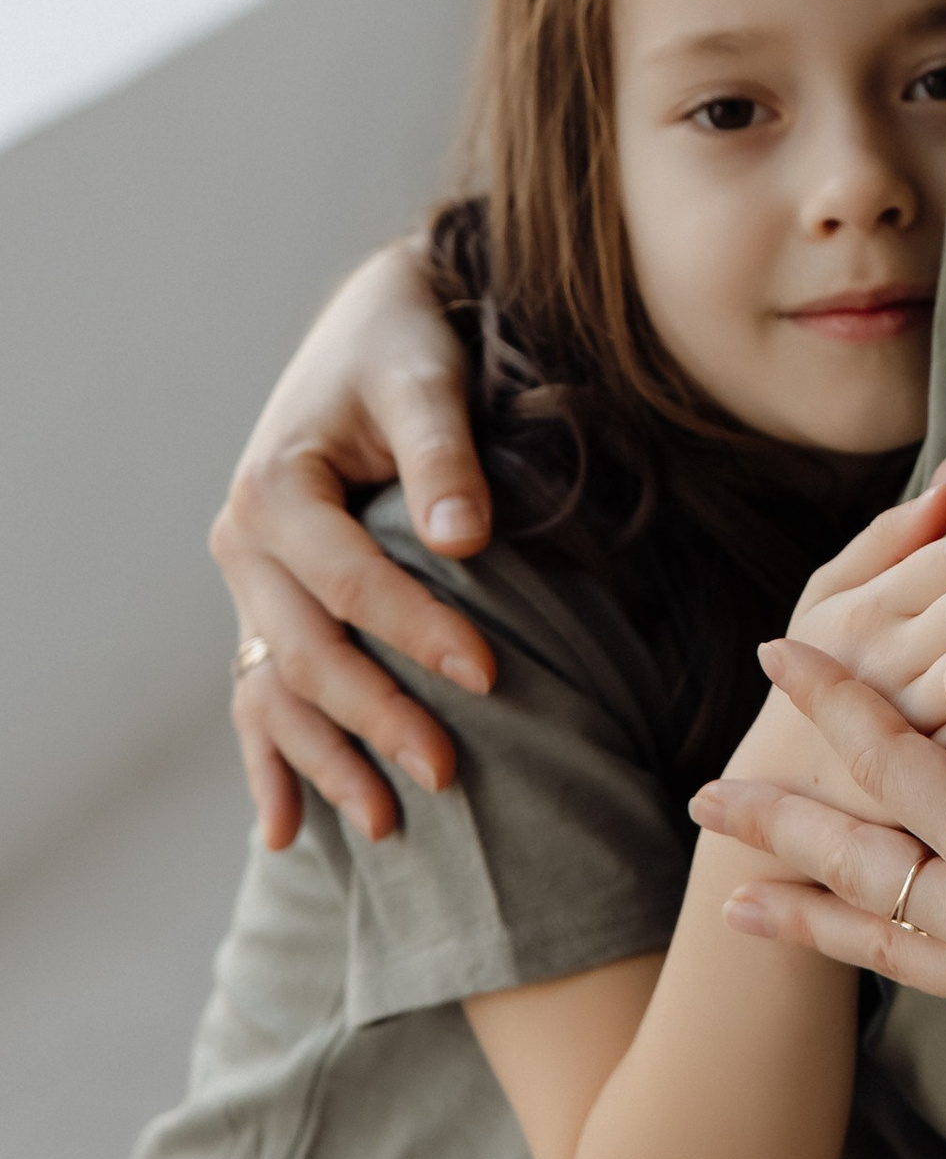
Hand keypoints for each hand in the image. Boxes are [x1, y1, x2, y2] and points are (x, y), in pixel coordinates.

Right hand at [210, 242, 497, 851]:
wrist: (372, 328)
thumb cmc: (403, 346)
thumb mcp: (423, 380)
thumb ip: (443, 454)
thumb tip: (464, 540)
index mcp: (273, 490)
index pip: (347, 582)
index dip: (415, 630)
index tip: (488, 674)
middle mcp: (245, 545)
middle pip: (306, 653)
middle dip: (374, 717)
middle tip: (446, 771)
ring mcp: (251, 584)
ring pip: (277, 689)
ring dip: (324, 761)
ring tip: (388, 824)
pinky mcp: (271, 604)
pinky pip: (259, 694)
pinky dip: (271, 762)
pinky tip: (287, 831)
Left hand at [697, 645, 945, 1129]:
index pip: (896, 761)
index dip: (835, 701)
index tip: (776, 655)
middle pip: (858, 867)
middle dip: (778, 827)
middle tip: (705, 804)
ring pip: (886, 946)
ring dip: (809, 920)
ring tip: (743, 910)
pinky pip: (945, 989)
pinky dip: (899, 962)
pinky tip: (903, 956)